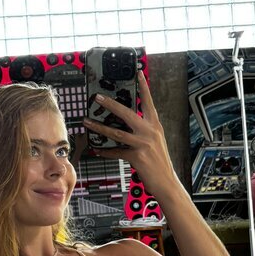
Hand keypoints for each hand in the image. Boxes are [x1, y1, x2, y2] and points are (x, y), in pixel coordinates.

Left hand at [82, 71, 176, 197]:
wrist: (167, 182)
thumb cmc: (160, 162)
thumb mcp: (156, 141)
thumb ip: (144, 130)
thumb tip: (127, 123)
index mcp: (155, 126)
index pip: (149, 102)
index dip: (144, 87)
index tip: (139, 73)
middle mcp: (150, 132)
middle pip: (127, 113)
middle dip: (110, 104)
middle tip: (98, 97)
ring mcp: (143, 144)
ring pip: (116, 132)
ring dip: (99, 127)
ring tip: (87, 122)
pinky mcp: (137, 156)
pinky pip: (116, 152)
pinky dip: (105, 151)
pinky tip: (97, 150)